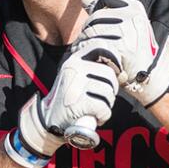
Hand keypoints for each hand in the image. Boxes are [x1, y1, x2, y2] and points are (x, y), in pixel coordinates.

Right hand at [9, 48, 118, 167]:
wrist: (48, 119)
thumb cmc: (67, 99)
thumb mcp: (75, 76)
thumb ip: (93, 69)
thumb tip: (120, 71)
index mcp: (74, 60)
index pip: (100, 47)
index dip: (113, 59)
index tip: (115, 71)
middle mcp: (75, 69)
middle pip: (109, 74)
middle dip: (111, 90)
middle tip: (101, 98)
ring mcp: (77, 85)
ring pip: (109, 92)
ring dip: (107, 104)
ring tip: (95, 108)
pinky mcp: (80, 103)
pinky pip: (104, 108)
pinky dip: (103, 116)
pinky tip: (95, 117)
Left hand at [75, 0, 168, 106]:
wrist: (146, 76)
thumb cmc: (133, 50)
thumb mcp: (126, 26)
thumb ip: (105, 11)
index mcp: (135, 7)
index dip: (95, 8)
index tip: (97, 22)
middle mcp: (132, 16)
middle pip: (94, 16)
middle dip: (87, 29)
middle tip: (87, 41)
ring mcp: (126, 31)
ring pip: (90, 30)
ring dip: (83, 41)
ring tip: (86, 49)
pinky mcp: (117, 47)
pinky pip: (91, 44)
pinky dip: (85, 51)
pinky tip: (88, 56)